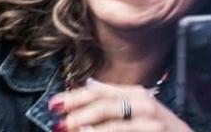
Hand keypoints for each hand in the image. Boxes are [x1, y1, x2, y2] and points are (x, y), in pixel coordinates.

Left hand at [51, 83, 191, 130]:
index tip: (53, 105)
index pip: (98, 91)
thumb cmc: (158, 126)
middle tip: (60, 125)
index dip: (73, 97)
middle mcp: (144, 105)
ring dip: (90, 131)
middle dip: (78, 116)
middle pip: (104, 107)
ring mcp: (152, 124)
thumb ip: (113, 96)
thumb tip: (89, 84)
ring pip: (114, 126)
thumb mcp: (137, 106)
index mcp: (134, 94)